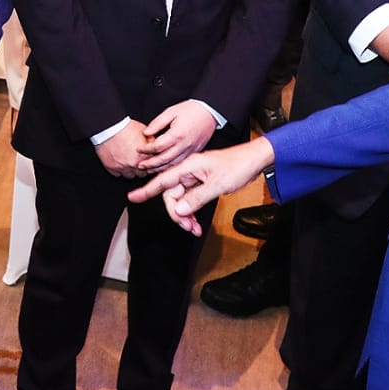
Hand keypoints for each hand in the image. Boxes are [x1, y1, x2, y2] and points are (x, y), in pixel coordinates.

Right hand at [95, 120, 149, 177]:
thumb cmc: (125, 127)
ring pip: (130, 176)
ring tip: (129, 161)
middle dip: (141, 168)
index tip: (147, 160)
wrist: (109, 127)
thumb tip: (154, 147)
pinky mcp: (112, 168)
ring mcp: (122, 167)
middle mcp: (134, 164)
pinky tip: (120, 162)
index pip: (153, 167)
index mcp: (145, 156)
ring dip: (130, 170)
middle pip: (142, 174)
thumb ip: (151, 142)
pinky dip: (119, 170)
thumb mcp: (144, 132)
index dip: (150, 163)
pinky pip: (118, 175)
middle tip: (138, 160)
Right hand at [127, 136, 275, 235]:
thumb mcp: (217, 185)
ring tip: (194, 229)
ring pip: (182, 200)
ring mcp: (196, 178)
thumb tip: (178, 209)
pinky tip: (196, 223)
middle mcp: (189, 171)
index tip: (133, 197)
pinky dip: (193, 212)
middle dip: (177, 213)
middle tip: (188, 228)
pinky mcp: (203, 183)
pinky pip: (191, 199)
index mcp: (189, 166)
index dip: (147, 190)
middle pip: (172, 195)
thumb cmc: (237, 166)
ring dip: (186, 216)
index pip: (163, 180)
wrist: (255, 160)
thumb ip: (196, 198)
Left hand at [139, 100, 217, 173]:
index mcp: (177, 134)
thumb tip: (146, 133)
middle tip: (140, 165)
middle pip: (164, 159)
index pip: (158, 146)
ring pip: (173, 164)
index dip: (146, 149)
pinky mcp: (195, 152)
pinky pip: (181, 163)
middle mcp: (184, 144)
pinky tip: (164, 168)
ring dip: (159, 168)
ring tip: (149, 169)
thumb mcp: (171, 112)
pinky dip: (171, 167)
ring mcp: (191, 150)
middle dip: (150, 164)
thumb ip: (157, 123)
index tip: (139, 149)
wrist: (210, 111)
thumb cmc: (191, 110)